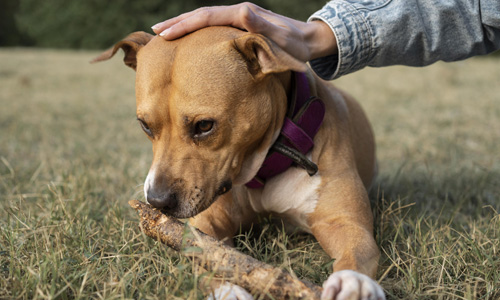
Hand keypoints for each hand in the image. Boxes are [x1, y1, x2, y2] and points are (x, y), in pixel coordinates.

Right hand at [151, 2, 337, 61]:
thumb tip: (242, 11)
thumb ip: (262, 25)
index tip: (165, 33)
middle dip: (177, 23)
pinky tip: (188, 38)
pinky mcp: (240, 26)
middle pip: (201, 15)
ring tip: (163, 33)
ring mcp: (238, 19)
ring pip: (205, 20)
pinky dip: (196, 30)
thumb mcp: (282, 37)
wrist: (307, 40)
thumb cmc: (295, 45)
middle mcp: (238, 13)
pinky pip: (212, 27)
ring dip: (184, 25)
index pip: (207, 17)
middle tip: (154, 32)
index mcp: (243, 14)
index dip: (185, 24)